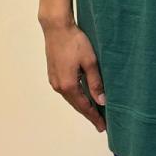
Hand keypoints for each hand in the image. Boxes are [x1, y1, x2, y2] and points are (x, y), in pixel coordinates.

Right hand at [41, 18, 106, 133]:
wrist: (56, 28)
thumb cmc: (75, 42)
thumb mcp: (90, 62)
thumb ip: (95, 83)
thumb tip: (101, 101)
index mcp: (69, 85)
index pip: (84, 107)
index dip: (94, 117)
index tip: (103, 127)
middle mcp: (59, 86)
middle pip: (76, 105)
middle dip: (89, 114)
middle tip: (100, 124)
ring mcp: (54, 81)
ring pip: (71, 98)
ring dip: (82, 106)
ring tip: (93, 112)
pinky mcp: (53, 74)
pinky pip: (66, 91)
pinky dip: (75, 97)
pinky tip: (82, 97)